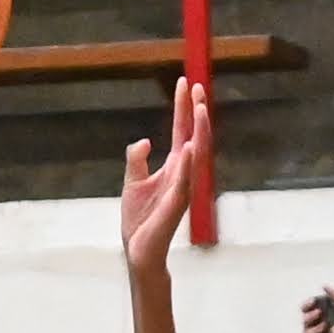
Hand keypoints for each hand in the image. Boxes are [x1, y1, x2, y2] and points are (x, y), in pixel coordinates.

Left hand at [121, 76, 210, 278]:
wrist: (139, 249)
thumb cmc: (139, 219)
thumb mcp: (133, 180)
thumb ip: (137, 158)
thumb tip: (144, 140)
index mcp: (174, 166)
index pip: (181, 130)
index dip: (183, 107)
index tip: (184, 83)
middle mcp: (183, 173)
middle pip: (194, 135)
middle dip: (196, 111)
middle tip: (197, 86)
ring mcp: (183, 187)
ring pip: (197, 153)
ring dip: (199, 130)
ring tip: (200, 107)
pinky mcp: (177, 203)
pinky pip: (185, 180)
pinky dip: (189, 163)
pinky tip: (190, 145)